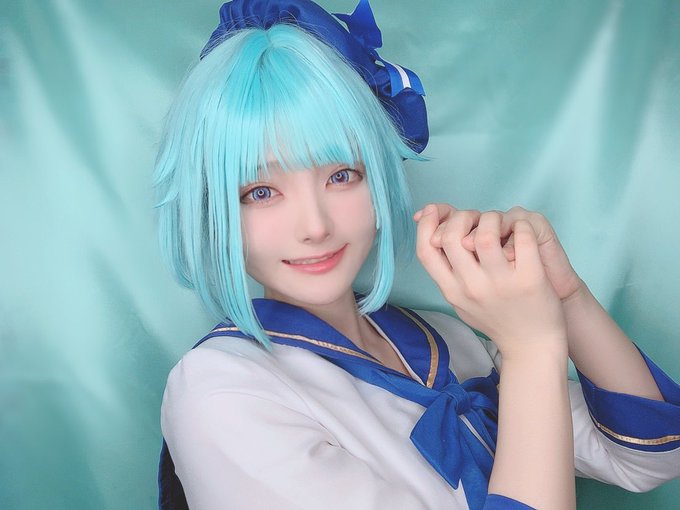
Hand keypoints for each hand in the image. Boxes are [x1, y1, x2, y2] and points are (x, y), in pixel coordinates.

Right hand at [415, 204, 566, 357]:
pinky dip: (521, 226)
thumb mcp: (462, 300)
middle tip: (477, 218)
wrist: (532, 348)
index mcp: (452, 291)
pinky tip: (522, 231)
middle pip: (452, 237)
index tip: (434, 210)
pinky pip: (522, 238)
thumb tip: (431, 232)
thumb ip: (447, 271)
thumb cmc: (497, 318)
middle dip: (462, 216)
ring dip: (492, 218)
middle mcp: (471, 288)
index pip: (426, 251)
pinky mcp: (529, 280)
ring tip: (501, 223)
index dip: (427, 225)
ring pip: (485, 233)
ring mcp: (500, 284)